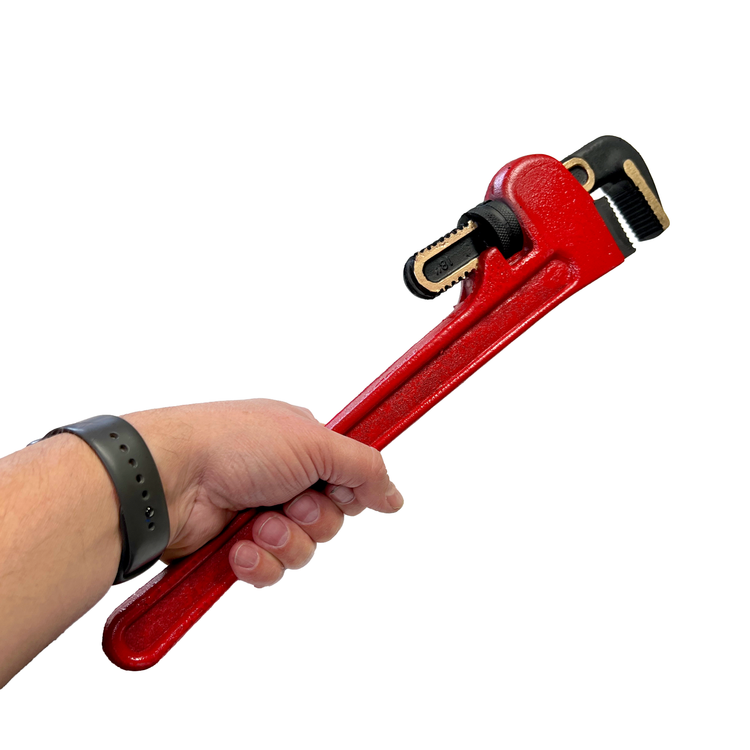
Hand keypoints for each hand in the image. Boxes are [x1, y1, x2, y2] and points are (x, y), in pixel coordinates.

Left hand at [125, 400, 402, 586]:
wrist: (169, 479)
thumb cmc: (234, 444)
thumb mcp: (314, 442)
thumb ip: (364, 468)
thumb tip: (395, 496)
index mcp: (301, 443)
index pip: (349, 475)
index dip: (350, 489)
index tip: (341, 490)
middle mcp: (282, 477)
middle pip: (331, 518)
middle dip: (314, 518)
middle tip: (290, 502)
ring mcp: (258, 512)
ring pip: (304, 549)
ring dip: (284, 540)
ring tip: (257, 525)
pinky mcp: (236, 546)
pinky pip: (270, 570)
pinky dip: (258, 562)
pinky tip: (237, 547)